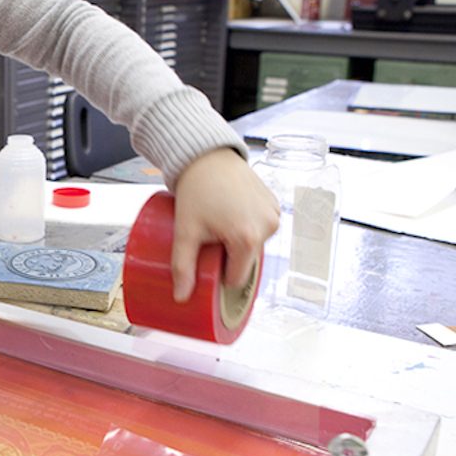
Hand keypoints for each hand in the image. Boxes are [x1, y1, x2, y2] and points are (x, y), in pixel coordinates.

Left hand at [171, 148, 279, 301]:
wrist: (207, 156)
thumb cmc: (196, 190)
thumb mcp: (185, 231)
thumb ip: (182, 266)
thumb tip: (180, 298)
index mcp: (247, 239)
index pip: (236, 279)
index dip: (218, 276)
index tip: (205, 264)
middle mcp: (267, 228)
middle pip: (245, 261)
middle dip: (227, 257)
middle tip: (208, 240)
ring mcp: (274, 215)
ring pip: (254, 245)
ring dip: (238, 242)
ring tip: (218, 225)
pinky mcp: (275, 204)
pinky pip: (261, 228)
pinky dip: (248, 227)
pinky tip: (232, 216)